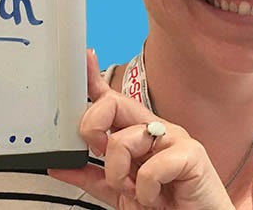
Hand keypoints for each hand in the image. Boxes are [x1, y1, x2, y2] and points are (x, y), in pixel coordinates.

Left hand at [49, 50, 233, 208]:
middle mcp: (156, 130)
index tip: (83, 58)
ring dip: (119, 176)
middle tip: (101, 158)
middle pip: (111, 104)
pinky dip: (145, 191)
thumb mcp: (121, 192)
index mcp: (139, 134)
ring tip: (138, 192)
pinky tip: (157, 196)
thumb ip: (92, 176)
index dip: (94, 77)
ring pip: (123, 140)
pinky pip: (150, 168)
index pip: (112, 100)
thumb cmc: (169, 206)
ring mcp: (175, 138)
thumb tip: (60, 164)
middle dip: (92, 130)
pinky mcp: (192, 154)